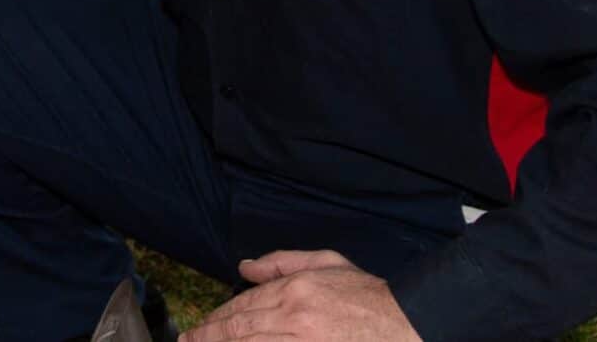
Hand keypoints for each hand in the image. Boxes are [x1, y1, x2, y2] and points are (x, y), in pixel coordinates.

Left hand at [180, 250, 421, 341]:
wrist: (406, 322)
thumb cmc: (367, 294)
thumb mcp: (327, 263)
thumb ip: (282, 262)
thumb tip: (244, 268)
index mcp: (296, 289)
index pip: (245, 304)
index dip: (218, 317)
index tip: (202, 325)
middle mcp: (295, 316)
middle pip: (240, 328)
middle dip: (210, 335)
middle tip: (190, 340)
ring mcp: (303, 341)